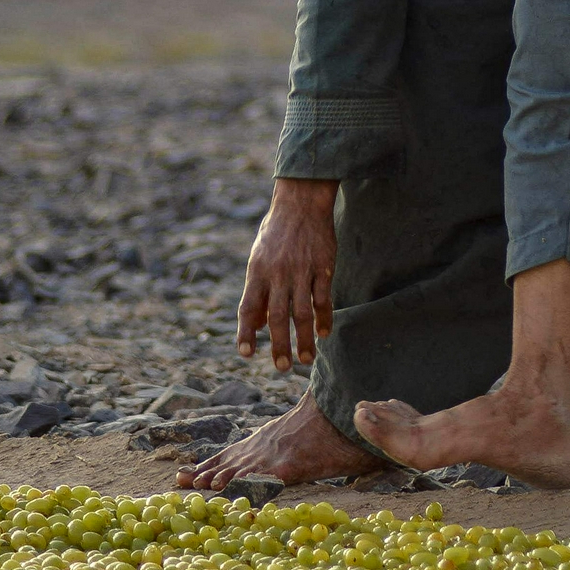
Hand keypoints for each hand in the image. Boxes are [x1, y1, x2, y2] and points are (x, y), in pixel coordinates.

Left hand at [236, 177, 339, 369]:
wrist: (301, 202)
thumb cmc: (276, 233)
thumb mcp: (258, 258)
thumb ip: (258, 291)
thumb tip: (258, 325)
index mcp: (257, 272)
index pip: (248, 308)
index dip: (246, 332)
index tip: (245, 354)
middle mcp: (277, 274)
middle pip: (277, 317)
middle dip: (279, 345)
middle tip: (282, 367)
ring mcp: (301, 271)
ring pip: (302, 312)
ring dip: (304, 339)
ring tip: (305, 359)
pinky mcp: (322, 267)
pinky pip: (323, 298)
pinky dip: (324, 318)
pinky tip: (324, 333)